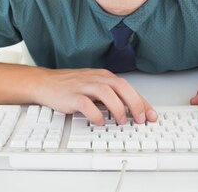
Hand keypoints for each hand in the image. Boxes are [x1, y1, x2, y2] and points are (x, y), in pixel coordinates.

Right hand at [31, 68, 157, 125]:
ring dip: (117, 108)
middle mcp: (96, 79)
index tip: (152, 115)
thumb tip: (130, 110)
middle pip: (121, 86)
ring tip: (121, 121)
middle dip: (134, 103)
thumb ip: (110, 96)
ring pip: (106, 92)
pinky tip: (99, 121)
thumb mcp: (94, 87)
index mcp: (104, 76)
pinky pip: (86, 104)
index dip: (142, 102)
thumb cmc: (71, 86)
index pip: (128, 87)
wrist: (45, 83)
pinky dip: (95, 114)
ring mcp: (83, 86)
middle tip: (141, 119)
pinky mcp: (71, 95)